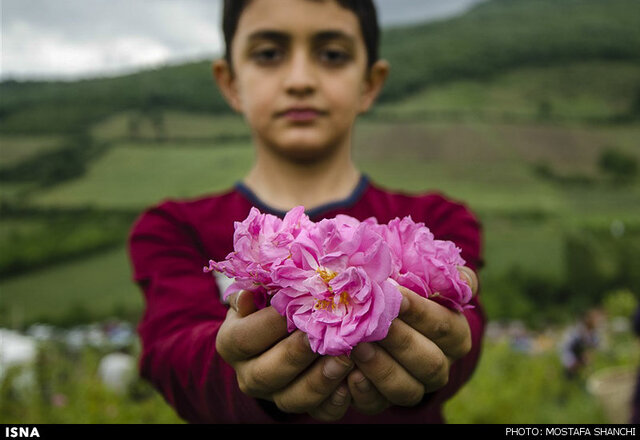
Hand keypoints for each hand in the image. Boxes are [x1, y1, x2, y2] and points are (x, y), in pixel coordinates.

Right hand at [215, 290, 353, 420]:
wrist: (281, 331)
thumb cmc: (271, 301)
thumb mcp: (258, 291)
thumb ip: (255, 290)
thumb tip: (246, 295)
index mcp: (231, 344)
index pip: (244, 339)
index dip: (269, 324)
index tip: (296, 304)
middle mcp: (248, 375)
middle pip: (265, 374)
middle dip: (295, 355)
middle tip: (321, 337)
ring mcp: (276, 395)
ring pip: (292, 399)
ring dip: (320, 380)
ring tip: (344, 359)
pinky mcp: (304, 406)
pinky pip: (320, 412)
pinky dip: (337, 400)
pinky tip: (352, 379)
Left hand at [346, 266, 478, 414]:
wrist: (374, 308)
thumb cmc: (402, 284)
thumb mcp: (422, 271)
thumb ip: (443, 272)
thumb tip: (457, 276)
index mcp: (455, 334)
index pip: (444, 326)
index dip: (420, 311)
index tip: (394, 292)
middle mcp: (439, 365)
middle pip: (429, 362)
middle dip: (399, 341)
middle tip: (371, 323)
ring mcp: (413, 386)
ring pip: (406, 389)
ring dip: (380, 368)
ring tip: (356, 346)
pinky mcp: (383, 399)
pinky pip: (377, 404)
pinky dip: (363, 392)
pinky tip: (349, 375)